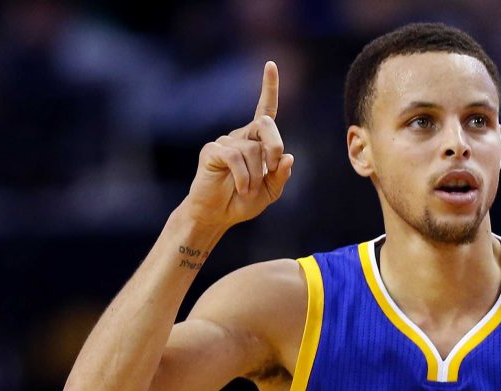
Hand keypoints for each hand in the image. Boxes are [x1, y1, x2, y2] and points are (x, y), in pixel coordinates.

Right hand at [183, 61, 294, 229]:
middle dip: (275, 147)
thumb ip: (281, 175)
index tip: (270, 65)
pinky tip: (241, 188)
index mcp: (257, 142)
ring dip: (257, 175)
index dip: (269, 88)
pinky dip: (244, 177)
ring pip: (252, 149)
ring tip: (249, 190)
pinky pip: (235, 157)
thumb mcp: (271, 191)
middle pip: (266, 124)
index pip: (265, 110)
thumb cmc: (243, 201)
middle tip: (273, 168)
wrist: (217, 215)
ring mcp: (225, 142)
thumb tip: (289, 157)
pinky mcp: (212, 150)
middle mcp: (241, 136)